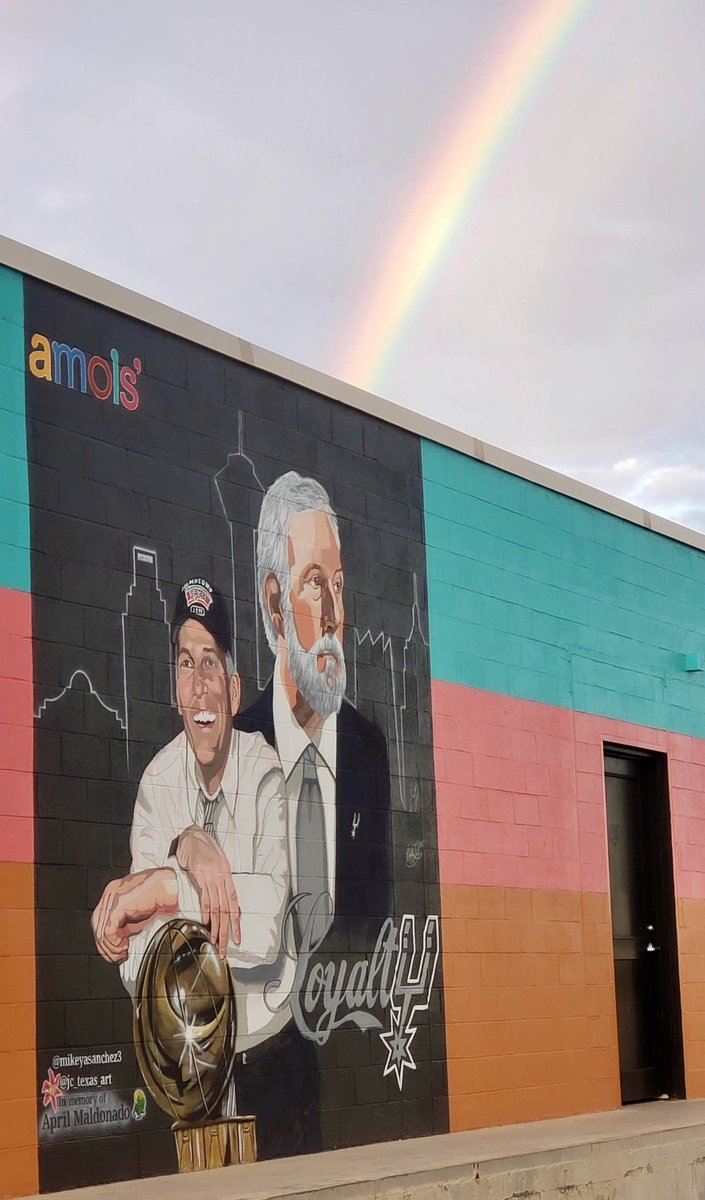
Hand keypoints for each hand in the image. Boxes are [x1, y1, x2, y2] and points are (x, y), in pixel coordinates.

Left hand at [92, 868, 176, 963]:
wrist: (171, 888)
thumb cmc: (161, 898)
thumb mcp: (138, 916)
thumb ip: (126, 925)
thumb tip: (119, 943)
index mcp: (114, 894)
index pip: (100, 920)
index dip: (106, 939)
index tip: (117, 950)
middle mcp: (110, 893)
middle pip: (97, 926)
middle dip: (105, 946)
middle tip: (118, 955)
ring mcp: (112, 897)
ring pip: (100, 930)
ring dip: (111, 947)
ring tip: (123, 952)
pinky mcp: (118, 903)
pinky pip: (108, 930)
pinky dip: (114, 943)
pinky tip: (124, 945)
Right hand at [176, 825, 240, 957]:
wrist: (191, 835)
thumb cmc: (202, 848)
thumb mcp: (215, 864)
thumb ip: (219, 881)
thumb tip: (219, 899)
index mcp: (228, 875)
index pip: (234, 904)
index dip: (236, 922)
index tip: (237, 938)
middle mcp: (223, 877)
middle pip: (227, 909)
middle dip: (227, 931)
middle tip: (225, 949)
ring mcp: (212, 877)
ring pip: (217, 907)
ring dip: (216, 927)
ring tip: (216, 942)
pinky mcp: (200, 876)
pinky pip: (206, 898)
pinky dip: (207, 912)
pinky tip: (207, 924)